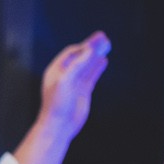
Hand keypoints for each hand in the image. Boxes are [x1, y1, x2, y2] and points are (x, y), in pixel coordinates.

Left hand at [15, 32, 110, 163]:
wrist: (60, 125)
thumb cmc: (57, 104)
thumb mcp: (65, 81)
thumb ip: (78, 65)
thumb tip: (90, 50)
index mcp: (56, 71)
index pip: (71, 53)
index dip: (84, 46)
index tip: (96, 40)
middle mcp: (65, 75)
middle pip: (81, 57)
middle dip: (92, 47)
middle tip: (104, 37)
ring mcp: (75, 83)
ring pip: (88, 65)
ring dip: (96, 55)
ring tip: (107, 45)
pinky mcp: (83, 91)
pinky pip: (91, 76)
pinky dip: (97, 67)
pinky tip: (104, 60)